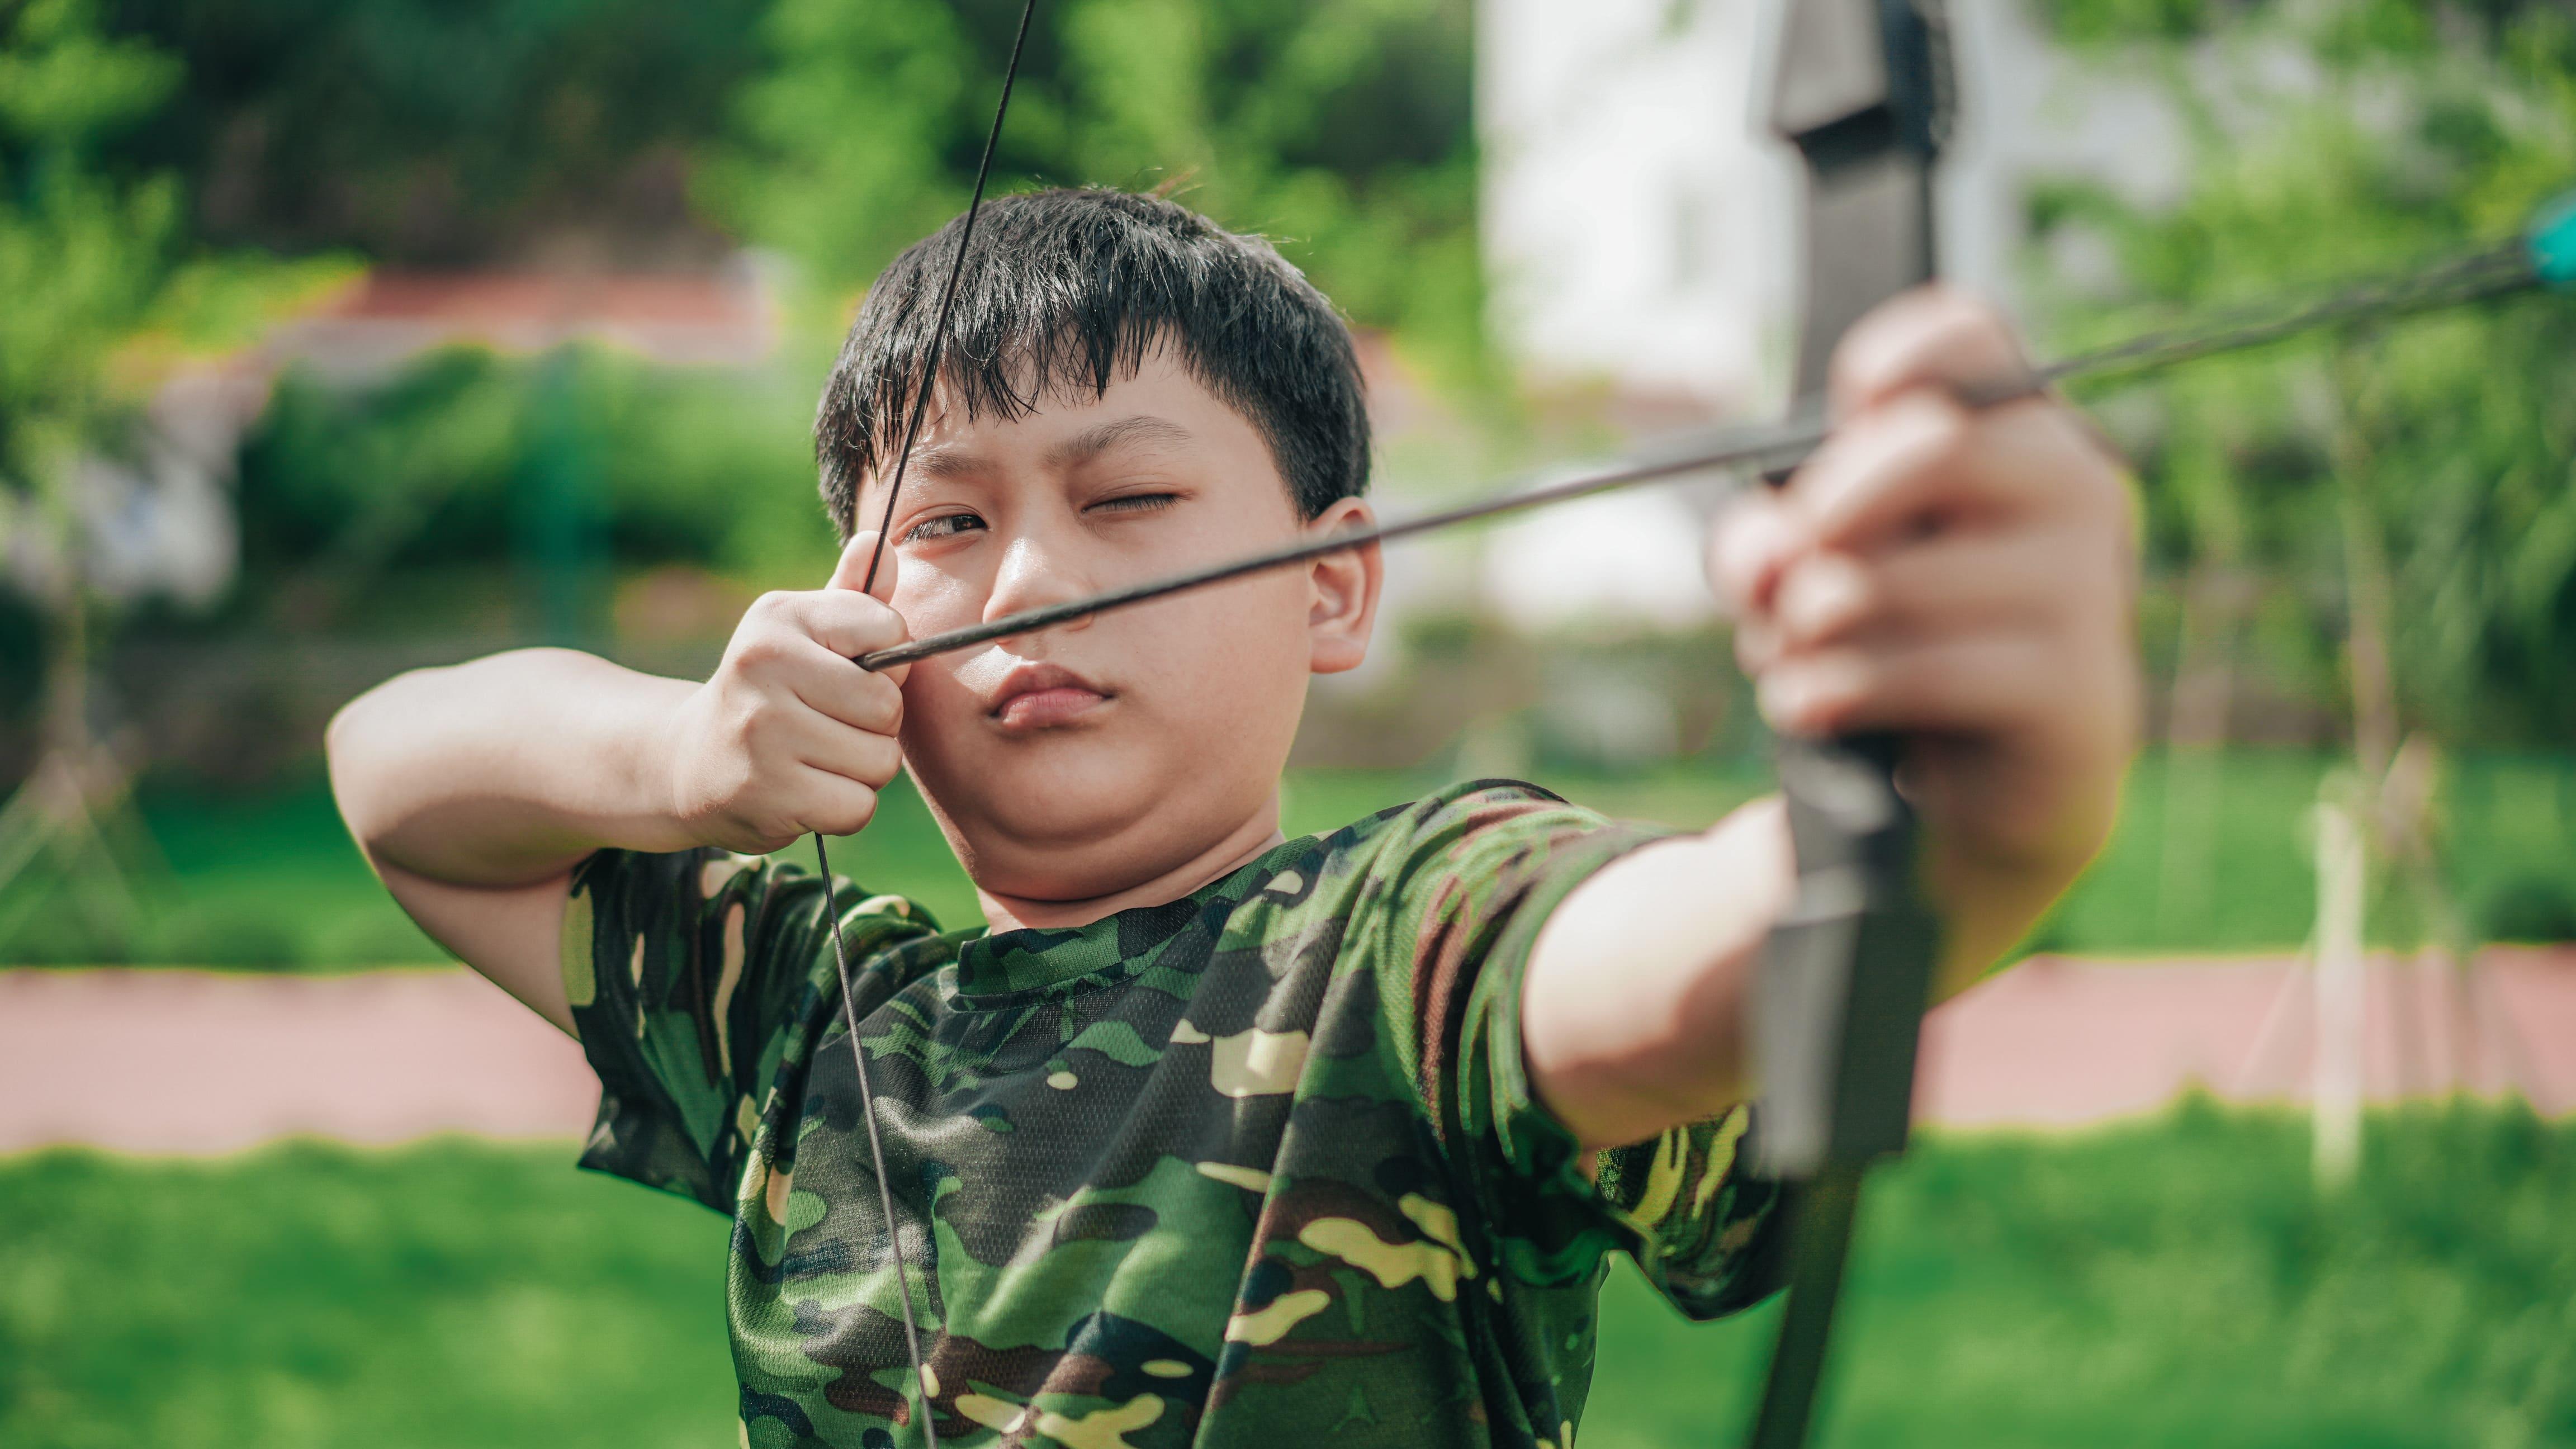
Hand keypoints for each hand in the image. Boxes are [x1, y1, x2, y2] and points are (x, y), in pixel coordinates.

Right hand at [663, 534, 912, 853]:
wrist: (688, 763)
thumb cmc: (768, 693)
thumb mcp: (802, 636)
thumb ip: (851, 596)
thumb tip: (876, 543)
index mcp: (778, 617)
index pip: (890, 631)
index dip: (886, 663)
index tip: (846, 672)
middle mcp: (763, 666)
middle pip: (888, 705)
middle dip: (876, 725)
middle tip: (829, 725)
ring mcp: (762, 733)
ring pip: (879, 760)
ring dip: (861, 769)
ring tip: (815, 758)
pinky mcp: (767, 794)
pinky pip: (858, 807)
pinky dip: (844, 807)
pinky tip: (807, 791)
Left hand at [1712, 288, 2139, 883]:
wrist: (1967, 794)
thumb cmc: (1888, 643)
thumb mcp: (1803, 576)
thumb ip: (1762, 546)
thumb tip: (1772, 558)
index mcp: (2014, 432)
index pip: (1973, 337)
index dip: (1899, 352)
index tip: (1850, 403)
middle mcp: (2073, 490)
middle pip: (1932, 445)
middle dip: (1824, 518)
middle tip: (1782, 584)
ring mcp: (2086, 590)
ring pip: (1900, 576)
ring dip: (1807, 628)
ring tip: (1790, 662)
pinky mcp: (2076, 690)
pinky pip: (1925, 670)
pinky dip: (1838, 689)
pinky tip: (1810, 705)